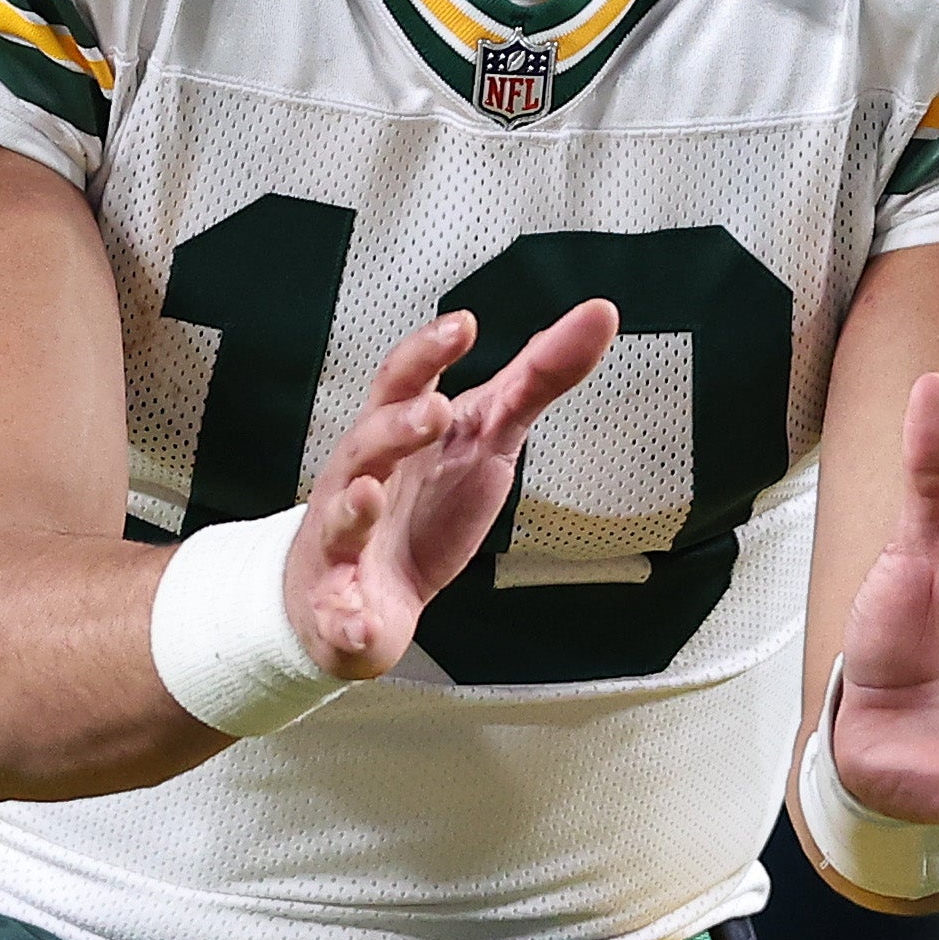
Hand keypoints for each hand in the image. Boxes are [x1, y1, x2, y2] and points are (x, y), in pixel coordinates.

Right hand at [284, 301, 616, 678]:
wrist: (363, 593)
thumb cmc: (420, 502)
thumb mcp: (486, 437)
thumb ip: (538, 379)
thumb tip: (599, 316)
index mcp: (398, 433)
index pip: (405, 380)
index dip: (428, 352)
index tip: (462, 325)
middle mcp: (363, 477)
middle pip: (368, 439)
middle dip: (396, 425)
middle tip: (432, 410)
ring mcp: (345, 540)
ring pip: (340, 517)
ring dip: (353, 506)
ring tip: (371, 496)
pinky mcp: (340, 603)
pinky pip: (340, 611)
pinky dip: (349, 617)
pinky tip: (364, 623)